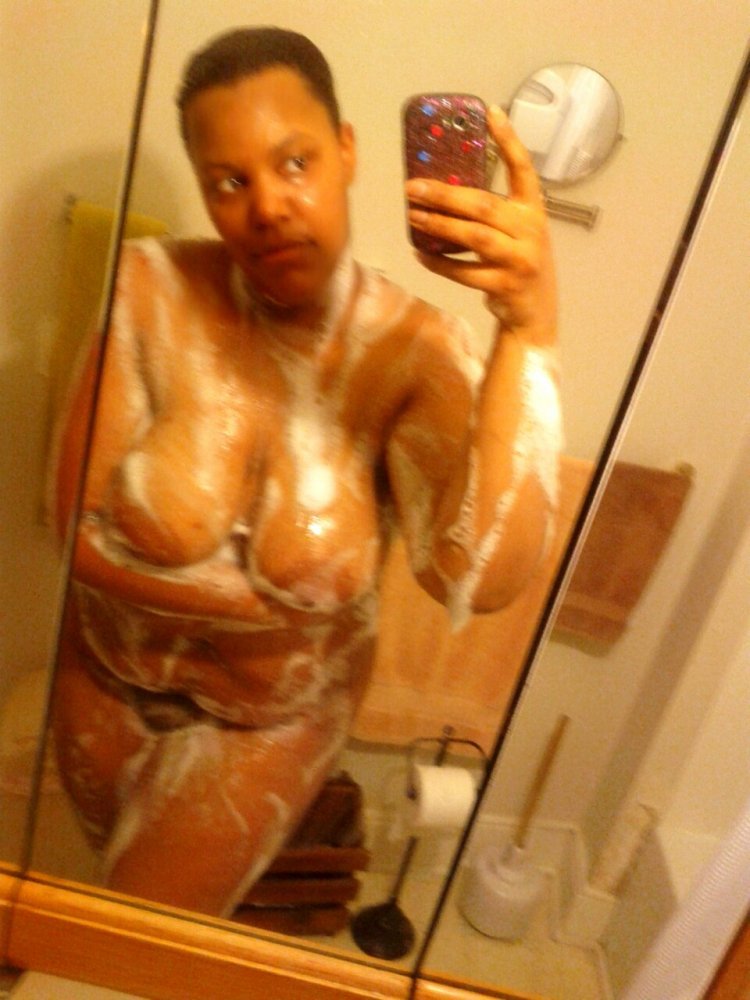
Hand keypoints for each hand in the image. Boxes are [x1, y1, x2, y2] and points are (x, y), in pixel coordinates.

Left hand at [405, 106, 555, 345]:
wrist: (535, 313)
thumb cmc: (518, 263)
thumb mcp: (518, 233)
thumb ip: (495, 213)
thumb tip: (443, 190)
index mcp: (533, 210)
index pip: (524, 169)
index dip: (509, 140)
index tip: (491, 112)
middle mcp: (530, 231)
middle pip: (484, 206)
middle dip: (445, 195)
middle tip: (413, 187)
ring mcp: (518, 260)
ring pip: (473, 237)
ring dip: (439, 226)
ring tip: (412, 216)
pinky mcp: (503, 285)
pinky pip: (464, 272)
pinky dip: (439, 263)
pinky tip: (420, 254)